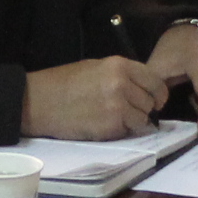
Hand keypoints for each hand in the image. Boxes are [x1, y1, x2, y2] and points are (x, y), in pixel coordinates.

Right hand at [27, 54, 168, 138]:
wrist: (40, 101)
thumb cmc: (64, 82)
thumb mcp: (96, 67)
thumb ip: (122, 75)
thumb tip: (142, 88)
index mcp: (120, 65)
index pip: (155, 82)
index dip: (158, 93)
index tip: (155, 100)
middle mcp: (123, 84)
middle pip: (150, 102)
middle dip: (143, 108)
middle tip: (129, 111)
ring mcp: (117, 107)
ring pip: (142, 119)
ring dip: (133, 121)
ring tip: (114, 118)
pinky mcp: (110, 127)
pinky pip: (127, 131)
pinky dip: (120, 130)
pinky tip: (103, 124)